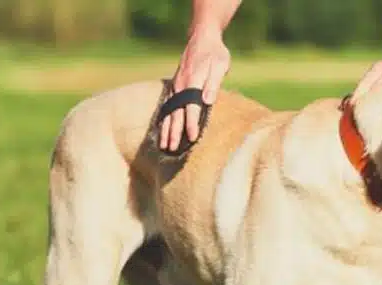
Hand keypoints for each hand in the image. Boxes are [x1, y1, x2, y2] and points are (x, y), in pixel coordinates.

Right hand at [160, 25, 230, 151]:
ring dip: (166, 129)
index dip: (191, 124)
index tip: (192, 138)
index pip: (191, 107)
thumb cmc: (215, 53)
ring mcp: (175, 85)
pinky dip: (164, 119)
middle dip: (174, 132)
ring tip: (164, 145)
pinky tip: (162, 130)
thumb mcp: (219, 65)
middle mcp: (180, 85)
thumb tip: (207, 100)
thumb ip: (213, 83)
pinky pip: (167, 105)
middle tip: (172, 149)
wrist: (202, 37)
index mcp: (192, 81)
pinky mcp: (174, 86)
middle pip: (176, 113)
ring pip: (168, 111)